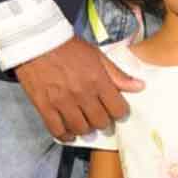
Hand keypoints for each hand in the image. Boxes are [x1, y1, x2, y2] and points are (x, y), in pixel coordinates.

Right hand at [15, 37, 142, 140]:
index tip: (115, 109)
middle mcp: (82, 94)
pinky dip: (65, 136)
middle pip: (100, 122)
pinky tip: (69, 132)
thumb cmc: (69, 47)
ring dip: (86, 129)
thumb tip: (140, 87)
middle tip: (100, 116)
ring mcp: (62, 102)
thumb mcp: (97, 55)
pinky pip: (57, 130)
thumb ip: (117, 74)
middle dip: (103, 121)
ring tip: (85, 122)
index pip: (118, 109)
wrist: (37, 42)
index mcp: (97, 80)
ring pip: (81, 129)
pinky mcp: (45, 107)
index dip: (119, 111)